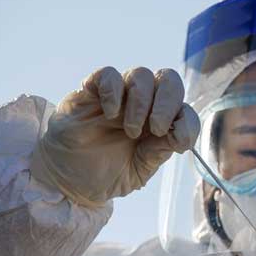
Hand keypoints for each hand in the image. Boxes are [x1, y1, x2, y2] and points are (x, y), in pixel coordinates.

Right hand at [31, 66, 198, 206]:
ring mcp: (118, 96)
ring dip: (141, 101)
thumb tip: (180, 136)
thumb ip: (158, 153)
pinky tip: (110, 114)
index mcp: (159, 123)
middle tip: (155, 128)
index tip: (177, 142)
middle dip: (168, 102)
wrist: (68, 181)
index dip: (187, 121)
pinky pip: (107, 74)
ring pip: (140, 74)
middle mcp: (143, 104)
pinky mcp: (90, 91)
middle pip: (168, 80)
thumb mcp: (138, 171)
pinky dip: (113, 91)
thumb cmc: (106, 174)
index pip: (184, 109)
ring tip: (130, 130)